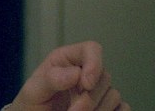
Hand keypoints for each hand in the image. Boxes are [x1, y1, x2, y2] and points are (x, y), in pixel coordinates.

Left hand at [9, 41, 129, 110]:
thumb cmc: (31, 105)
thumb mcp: (33, 91)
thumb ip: (50, 79)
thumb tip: (75, 73)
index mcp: (67, 60)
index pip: (91, 49)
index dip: (94, 64)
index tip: (85, 84)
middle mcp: (85, 72)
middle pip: (104, 77)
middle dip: (89, 98)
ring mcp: (98, 91)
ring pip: (114, 95)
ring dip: (98, 109)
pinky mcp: (107, 108)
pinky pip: (123, 109)